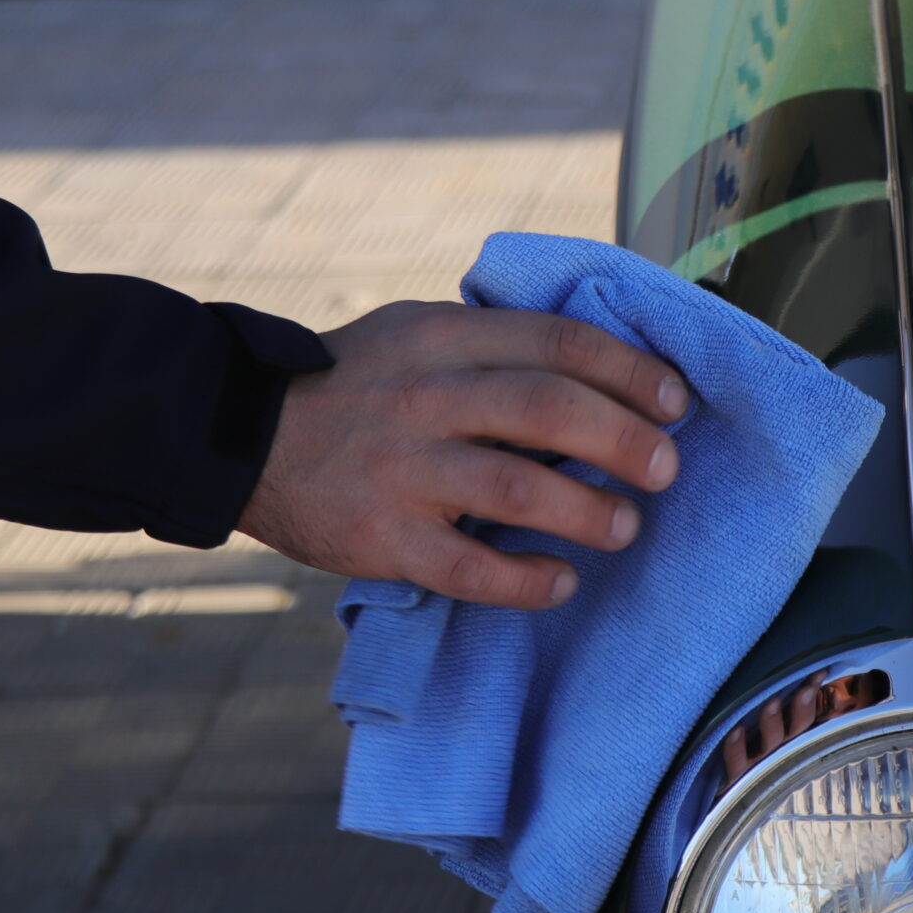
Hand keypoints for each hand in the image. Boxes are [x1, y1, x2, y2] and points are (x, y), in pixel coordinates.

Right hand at [238, 301, 687, 609]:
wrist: (238, 435)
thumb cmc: (352, 385)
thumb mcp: (417, 332)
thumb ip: (493, 345)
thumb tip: (601, 368)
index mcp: (443, 337)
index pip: (557, 342)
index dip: (629, 370)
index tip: (674, 401)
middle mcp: (426, 397)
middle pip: (549, 409)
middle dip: (624, 439)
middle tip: (665, 468)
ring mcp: (403, 470)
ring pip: (519, 488)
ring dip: (588, 511)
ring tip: (625, 527)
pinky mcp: (381, 538)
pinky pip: (469, 568)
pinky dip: (526, 580)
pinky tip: (560, 581)